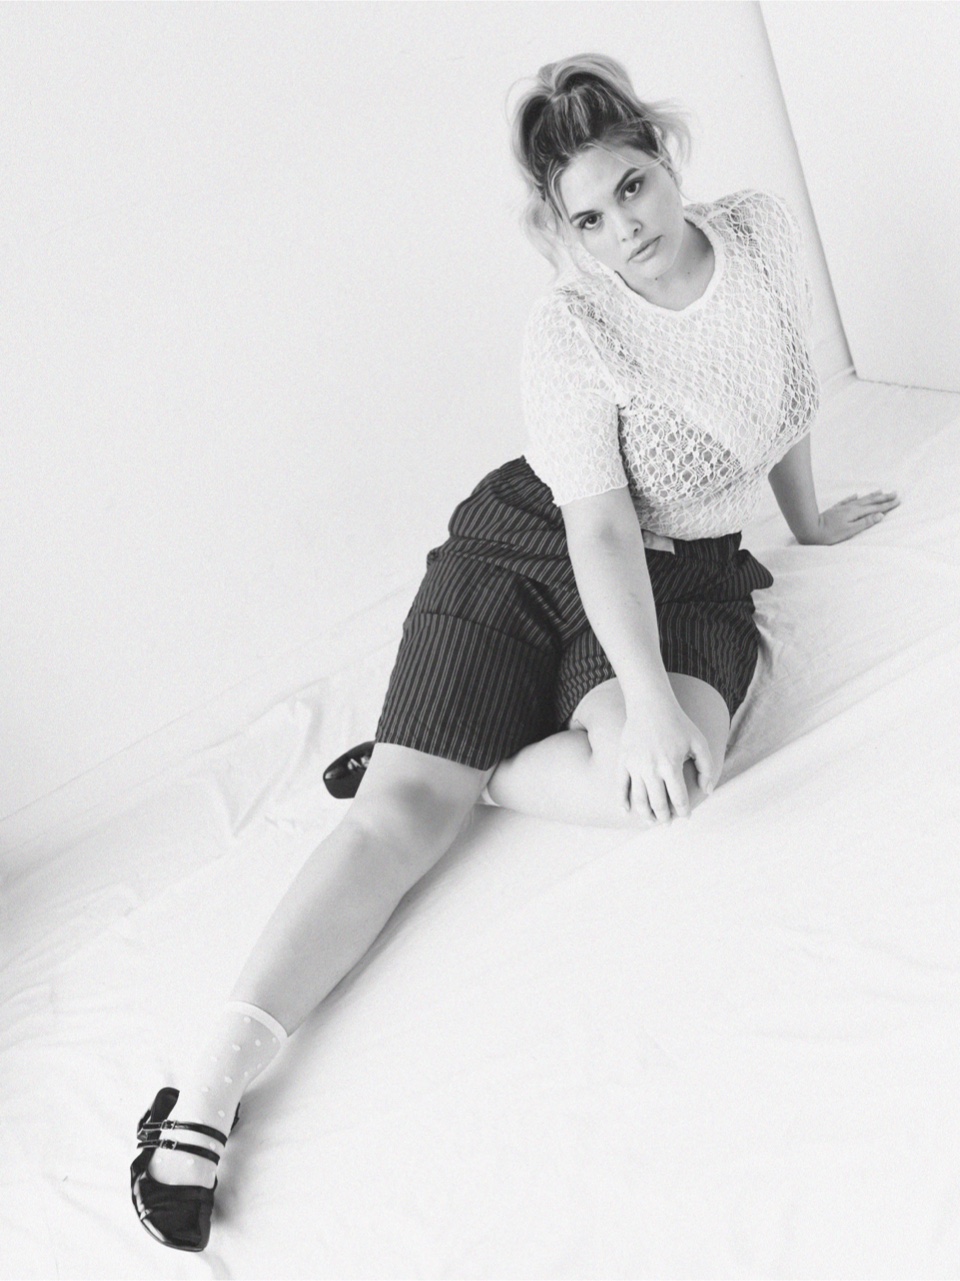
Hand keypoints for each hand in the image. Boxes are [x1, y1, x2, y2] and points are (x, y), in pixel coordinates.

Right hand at [617, 692, 715, 823]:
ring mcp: (634, 765)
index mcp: (671, 765)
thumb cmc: (678, 723)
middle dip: (665, 817)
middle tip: (668, 822)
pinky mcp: (622, 761)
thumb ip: (706, 768)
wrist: (650, 705)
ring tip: (651, 822)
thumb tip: (707, 791)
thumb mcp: (699, 742)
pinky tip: (627, 811)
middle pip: (658, 804)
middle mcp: (651, 769)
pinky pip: (620, 786)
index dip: (684, 811)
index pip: (679, 798)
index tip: (686, 816)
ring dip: (645, 815)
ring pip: (639, 799)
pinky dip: (622, 801)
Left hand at [804, 490, 899, 543]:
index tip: (898, 501)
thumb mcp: (850, 531)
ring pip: (860, 499)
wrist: (809, 528)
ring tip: (881, 491)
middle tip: (895, 493)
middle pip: (870, 501)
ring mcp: (842, 507)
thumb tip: (880, 515)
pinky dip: (853, 497)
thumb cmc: (830, 534)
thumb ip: (865, 522)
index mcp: (856, 513)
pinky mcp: (834, 509)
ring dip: (871, 495)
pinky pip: (847, 500)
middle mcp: (850, 507)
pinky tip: (856, 494)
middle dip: (883, 498)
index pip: (876, 508)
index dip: (887, 505)